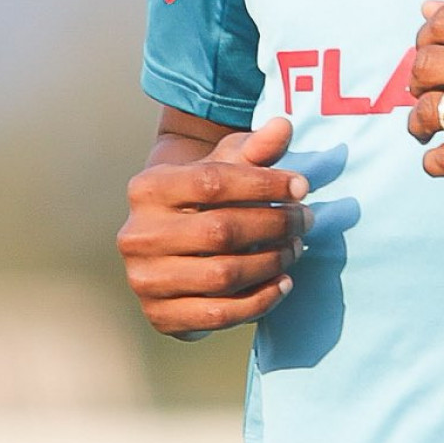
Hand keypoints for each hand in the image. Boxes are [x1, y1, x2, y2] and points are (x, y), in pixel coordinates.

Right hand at [117, 116, 308, 335]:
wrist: (169, 247)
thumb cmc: (204, 198)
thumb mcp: (224, 166)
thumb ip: (254, 148)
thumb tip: (283, 126)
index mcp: (148, 188)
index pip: (213, 182)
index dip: (264, 184)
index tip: (302, 187)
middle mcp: (137, 235)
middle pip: (221, 230)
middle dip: (275, 225)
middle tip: (306, 220)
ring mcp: (144, 279)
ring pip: (222, 275)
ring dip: (271, 263)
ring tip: (296, 249)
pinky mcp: (159, 315)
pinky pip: (219, 315)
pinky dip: (259, 301)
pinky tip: (283, 283)